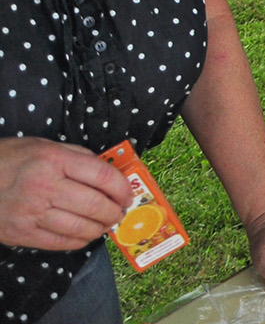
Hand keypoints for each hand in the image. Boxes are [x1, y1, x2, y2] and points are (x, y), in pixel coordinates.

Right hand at [0, 137, 129, 251]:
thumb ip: (78, 158)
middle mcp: (44, 186)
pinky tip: (86, 235)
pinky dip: (80, 241)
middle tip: (120, 212)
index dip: (122, 188)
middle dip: (115, 211)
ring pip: (80, 227)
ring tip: (106, 224)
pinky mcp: (22, 233)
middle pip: (95, 204)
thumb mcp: (46, 146)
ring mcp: (31, 212)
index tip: (128, 194)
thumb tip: (109, 172)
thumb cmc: (11, 159)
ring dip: (100, 228)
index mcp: (54, 160)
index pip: (102, 176)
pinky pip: (60, 242)